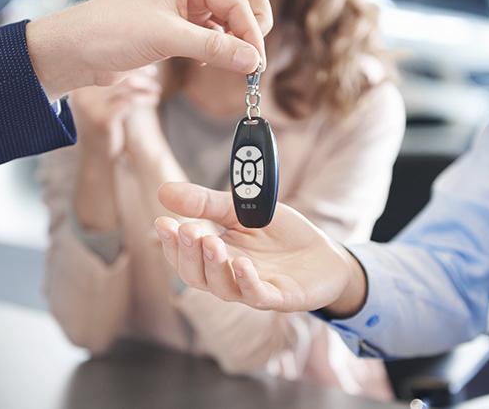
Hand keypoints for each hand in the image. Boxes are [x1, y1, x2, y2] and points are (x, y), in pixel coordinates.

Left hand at [27, 0, 271, 99]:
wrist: (77, 51)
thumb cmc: (111, 32)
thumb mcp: (166, 39)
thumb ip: (214, 49)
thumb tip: (252, 61)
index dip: (251, 31)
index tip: (255, 63)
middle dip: (252, 27)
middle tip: (251, 58)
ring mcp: (186, 8)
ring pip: (231, 19)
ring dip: (238, 41)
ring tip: (235, 66)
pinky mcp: (180, 29)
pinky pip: (216, 36)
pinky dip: (221, 50)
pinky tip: (208, 64)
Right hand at [70, 67, 160, 158]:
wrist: (96, 157)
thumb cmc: (103, 126)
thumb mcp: (101, 102)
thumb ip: (110, 84)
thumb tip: (135, 61)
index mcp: (78, 85)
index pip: (106, 64)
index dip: (128, 62)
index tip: (144, 64)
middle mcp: (81, 92)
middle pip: (116, 71)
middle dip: (138, 70)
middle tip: (153, 73)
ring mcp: (91, 105)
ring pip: (126, 84)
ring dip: (145, 85)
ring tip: (155, 89)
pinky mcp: (103, 118)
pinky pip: (131, 101)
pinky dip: (145, 98)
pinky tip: (154, 100)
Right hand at [153, 182, 367, 316]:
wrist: (326, 255)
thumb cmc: (282, 236)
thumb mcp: (244, 210)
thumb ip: (207, 203)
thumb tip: (164, 191)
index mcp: (218, 257)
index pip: (185, 256)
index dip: (171, 242)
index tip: (163, 221)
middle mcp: (230, 277)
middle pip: (197, 276)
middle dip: (188, 253)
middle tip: (187, 229)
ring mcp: (255, 289)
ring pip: (223, 288)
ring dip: (213, 266)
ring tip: (210, 241)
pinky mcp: (281, 296)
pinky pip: (259, 296)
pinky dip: (247, 282)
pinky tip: (241, 264)